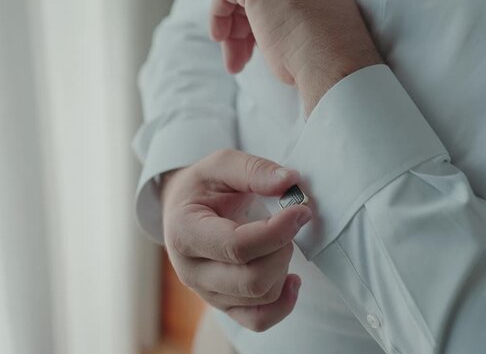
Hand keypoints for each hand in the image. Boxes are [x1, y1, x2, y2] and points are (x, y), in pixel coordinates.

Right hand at [161, 149, 311, 331]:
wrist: (184, 209)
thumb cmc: (204, 186)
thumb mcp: (221, 164)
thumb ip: (254, 170)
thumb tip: (289, 182)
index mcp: (185, 232)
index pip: (237, 247)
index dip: (277, 232)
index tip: (301, 211)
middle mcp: (191, 270)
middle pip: (252, 280)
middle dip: (283, 249)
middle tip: (287, 223)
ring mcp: (207, 293)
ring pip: (261, 297)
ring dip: (283, 267)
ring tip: (279, 240)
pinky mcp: (224, 305)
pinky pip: (259, 320)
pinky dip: (284, 303)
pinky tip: (292, 278)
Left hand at [209, 0, 381, 111]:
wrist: (331, 62)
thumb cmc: (325, 60)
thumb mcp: (310, 34)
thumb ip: (289, 24)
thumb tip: (272, 34)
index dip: (260, 19)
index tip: (254, 43)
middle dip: (243, 28)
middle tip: (242, 58)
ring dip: (233, 30)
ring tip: (235, 61)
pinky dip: (218, 14)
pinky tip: (221, 38)